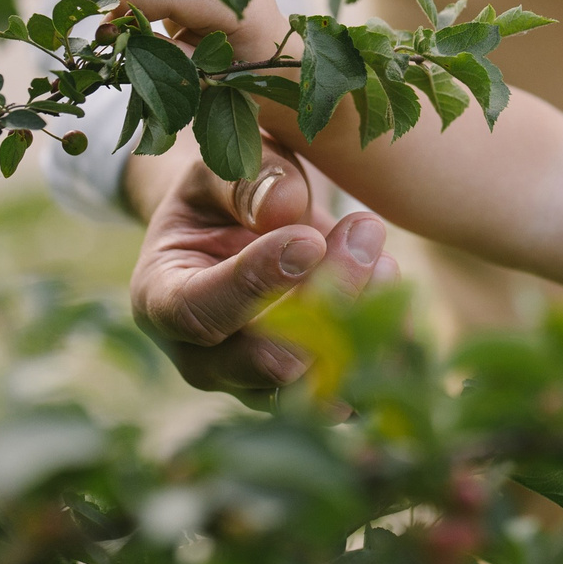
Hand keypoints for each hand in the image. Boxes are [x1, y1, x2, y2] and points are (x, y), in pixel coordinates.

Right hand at [128, 138, 397, 399]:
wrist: (236, 232)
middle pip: (268, 359)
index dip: (255, 282)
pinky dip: (383, 351)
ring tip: (386, 261)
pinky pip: (351, 388)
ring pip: (317, 382)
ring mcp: (253, 385)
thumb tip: (283, 207)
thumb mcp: (218, 170)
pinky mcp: (302, 392)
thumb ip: (244, 181)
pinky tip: (402, 301)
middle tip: (365, 231)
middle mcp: (202, 359)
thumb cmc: (221, 195)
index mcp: (160, 299)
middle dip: (326, 299)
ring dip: (362, 325)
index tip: (308, 239)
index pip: (200, 311)